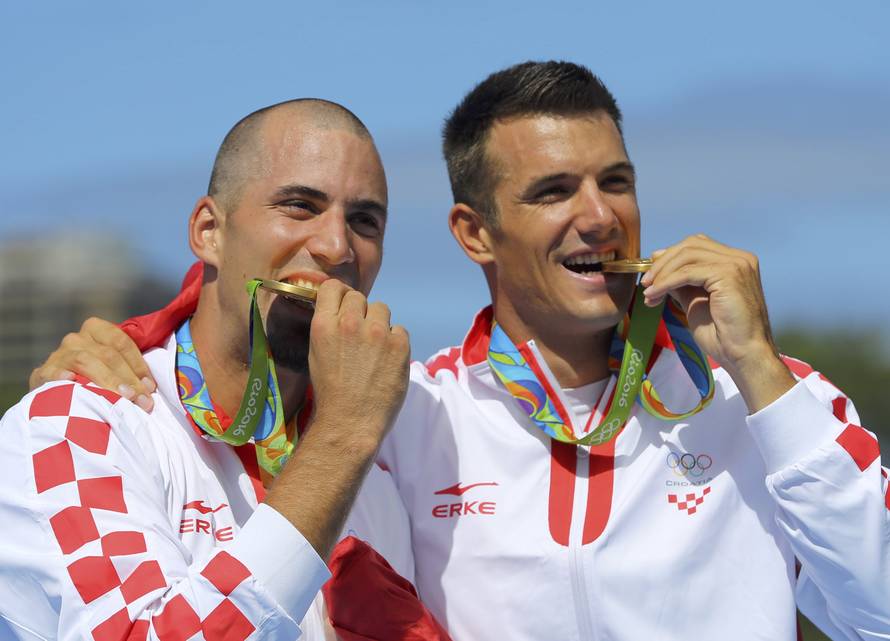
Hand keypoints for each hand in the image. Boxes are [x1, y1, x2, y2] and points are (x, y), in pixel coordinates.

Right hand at [29, 317, 155, 411]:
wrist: (59, 393)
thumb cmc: (96, 379)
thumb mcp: (113, 367)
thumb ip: (130, 369)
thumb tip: (150, 387)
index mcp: (96, 330)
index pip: (121, 342)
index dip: (138, 365)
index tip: (150, 387)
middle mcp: (76, 339)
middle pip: (107, 354)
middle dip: (129, 379)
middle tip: (143, 400)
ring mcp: (58, 355)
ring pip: (86, 361)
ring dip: (108, 381)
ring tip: (123, 398)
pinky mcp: (43, 373)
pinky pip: (52, 372)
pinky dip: (62, 376)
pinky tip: (73, 382)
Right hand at [307, 280, 409, 447]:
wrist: (350, 422)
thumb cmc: (331, 392)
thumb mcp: (317, 354)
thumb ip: (329, 327)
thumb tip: (343, 311)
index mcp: (324, 325)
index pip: (334, 287)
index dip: (341, 296)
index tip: (345, 307)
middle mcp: (350, 323)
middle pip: (359, 297)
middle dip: (360, 312)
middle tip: (361, 334)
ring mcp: (376, 332)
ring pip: (382, 309)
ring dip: (379, 323)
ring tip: (375, 348)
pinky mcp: (399, 344)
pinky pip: (400, 330)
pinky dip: (395, 342)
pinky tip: (387, 361)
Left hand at [639, 235, 793, 411]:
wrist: (744, 355)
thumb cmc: (723, 335)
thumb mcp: (696, 302)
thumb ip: (682, 284)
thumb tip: (660, 270)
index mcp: (736, 262)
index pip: (697, 245)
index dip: (671, 256)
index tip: (651, 275)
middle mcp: (739, 258)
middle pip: (690, 245)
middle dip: (663, 263)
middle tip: (645, 283)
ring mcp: (736, 264)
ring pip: (687, 256)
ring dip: (662, 273)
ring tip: (647, 292)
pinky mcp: (728, 275)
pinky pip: (687, 273)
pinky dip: (666, 282)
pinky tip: (654, 295)